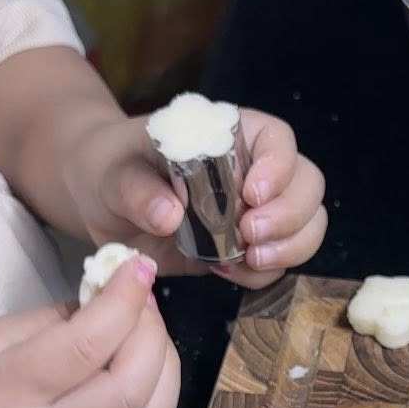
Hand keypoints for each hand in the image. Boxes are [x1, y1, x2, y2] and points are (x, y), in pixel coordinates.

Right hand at [0, 257, 179, 407]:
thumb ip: (52, 321)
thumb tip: (111, 297)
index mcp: (4, 393)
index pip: (85, 346)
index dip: (124, 301)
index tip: (138, 266)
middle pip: (129, 388)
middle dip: (152, 333)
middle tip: (143, 299)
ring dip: (166, 368)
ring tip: (149, 332)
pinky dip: (158, 396)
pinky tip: (147, 367)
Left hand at [71, 106, 326, 288]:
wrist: (101, 202)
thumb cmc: (111, 168)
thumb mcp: (114, 172)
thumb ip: (137, 189)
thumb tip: (169, 215)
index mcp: (230, 134)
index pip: (278, 139)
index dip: (278, 166)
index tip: (251, 194)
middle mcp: (254, 169)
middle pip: (307, 184)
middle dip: (290, 215)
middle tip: (250, 236)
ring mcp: (255, 211)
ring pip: (306, 225)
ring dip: (289, 247)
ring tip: (248, 259)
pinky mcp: (245, 248)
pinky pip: (277, 262)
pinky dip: (263, 273)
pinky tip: (228, 271)